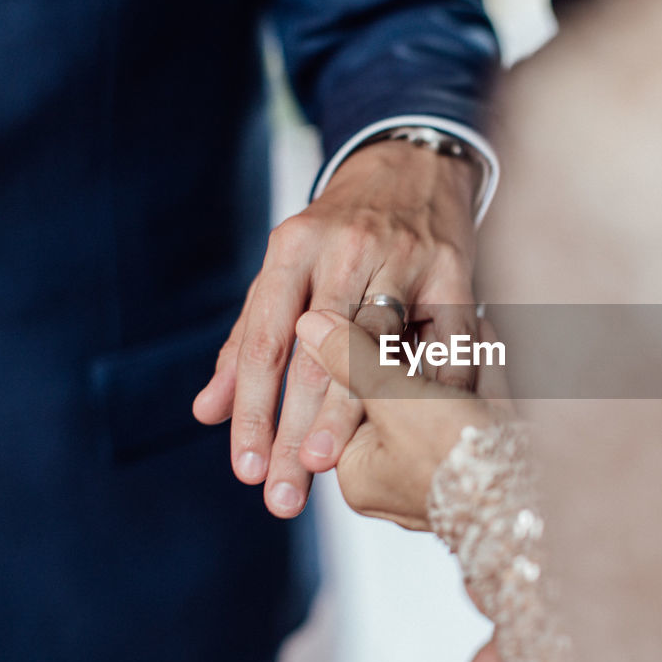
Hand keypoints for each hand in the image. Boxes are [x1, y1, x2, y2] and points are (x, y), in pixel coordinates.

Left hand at [191, 140, 481, 517]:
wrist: (411, 167)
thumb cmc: (339, 233)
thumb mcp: (284, 271)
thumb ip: (246, 342)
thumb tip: (206, 411)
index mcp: (293, 248)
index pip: (264, 342)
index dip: (252, 409)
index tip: (244, 468)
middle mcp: (346, 250)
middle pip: (317, 355)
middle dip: (295, 430)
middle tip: (283, 493)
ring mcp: (404, 259)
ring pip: (377, 349)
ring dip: (352, 413)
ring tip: (330, 468)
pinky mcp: (454, 271)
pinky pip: (447, 340)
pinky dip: (434, 387)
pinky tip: (422, 431)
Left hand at [293, 309, 510, 530]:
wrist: (531, 498)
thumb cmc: (454, 457)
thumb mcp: (392, 397)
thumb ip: (352, 358)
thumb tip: (307, 324)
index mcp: (360, 473)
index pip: (349, 398)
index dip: (367, 352)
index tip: (378, 311)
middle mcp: (394, 476)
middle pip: (395, 398)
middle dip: (418, 353)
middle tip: (425, 314)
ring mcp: (439, 470)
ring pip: (438, 398)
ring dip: (454, 357)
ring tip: (467, 321)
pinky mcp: (478, 461)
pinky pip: (471, 408)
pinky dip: (480, 373)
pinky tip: (489, 335)